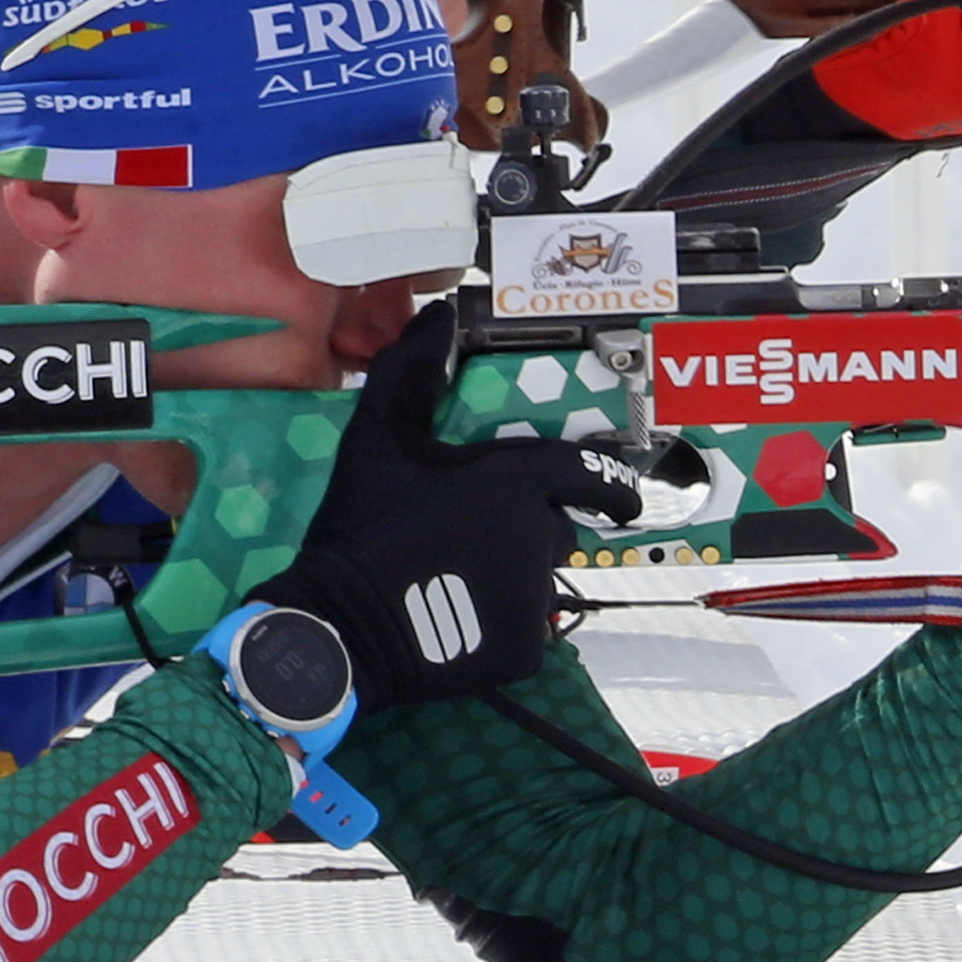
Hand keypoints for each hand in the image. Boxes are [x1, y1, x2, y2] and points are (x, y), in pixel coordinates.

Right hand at [255, 328, 642, 710]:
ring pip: (542, 574)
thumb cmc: (363, 523)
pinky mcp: (524, 647)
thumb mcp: (377, 438)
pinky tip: (456, 616)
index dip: (612, 481)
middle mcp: (540, 535)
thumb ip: (411, 371)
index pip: (590, 473)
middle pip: (557, 524)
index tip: (619, 492)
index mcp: (515, 481)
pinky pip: (528, 624)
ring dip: (515, 570)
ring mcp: (535, 596)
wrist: (341, 625)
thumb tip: (437, 314)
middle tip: (476, 532)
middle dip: (530, 523)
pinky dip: (501, 619)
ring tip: (458, 576)